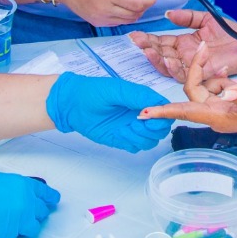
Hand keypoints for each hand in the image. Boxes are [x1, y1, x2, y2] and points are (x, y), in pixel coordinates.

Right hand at [0, 171, 59, 237]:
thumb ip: (13, 189)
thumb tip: (18, 197)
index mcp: (22, 186)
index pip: (44, 194)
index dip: (50, 198)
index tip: (54, 201)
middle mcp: (25, 204)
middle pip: (41, 212)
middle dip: (38, 213)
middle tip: (33, 213)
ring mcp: (18, 222)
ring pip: (32, 228)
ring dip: (26, 225)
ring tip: (14, 222)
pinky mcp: (7, 237)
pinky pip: (15, 236)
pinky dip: (10, 232)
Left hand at [45, 73, 171, 151]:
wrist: (71, 105)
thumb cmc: (92, 92)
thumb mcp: (117, 90)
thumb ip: (138, 96)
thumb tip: (157, 104)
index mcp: (142, 99)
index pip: (165, 110)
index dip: (162, 116)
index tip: (148, 116)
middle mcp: (140, 115)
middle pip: (161, 129)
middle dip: (152, 129)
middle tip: (136, 123)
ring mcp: (132, 128)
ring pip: (151, 140)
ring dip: (141, 136)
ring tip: (126, 128)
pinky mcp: (122, 140)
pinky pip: (137, 147)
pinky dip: (132, 143)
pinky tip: (119, 134)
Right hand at [54, 0, 152, 26]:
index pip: (138, 3)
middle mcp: (104, 9)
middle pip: (136, 13)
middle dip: (144, 4)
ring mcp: (100, 18)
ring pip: (129, 20)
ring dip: (136, 10)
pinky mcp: (97, 23)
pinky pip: (119, 22)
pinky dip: (125, 15)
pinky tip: (120, 3)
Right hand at [129, 9, 236, 80]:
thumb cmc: (230, 34)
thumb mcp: (205, 19)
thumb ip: (187, 17)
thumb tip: (168, 15)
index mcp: (183, 43)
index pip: (161, 42)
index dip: (147, 39)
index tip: (135, 34)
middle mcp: (184, 56)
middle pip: (160, 55)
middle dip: (147, 48)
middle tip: (136, 41)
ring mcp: (190, 67)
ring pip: (167, 67)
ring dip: (156, 59)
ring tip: (147, 50)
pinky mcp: (199, 75)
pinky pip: (182, 74)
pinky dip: (172, 68)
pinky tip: (166, 59)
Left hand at [137, 44, 236, 134]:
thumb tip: (228, 88)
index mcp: (220, 116)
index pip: (185, 112)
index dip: (163, 112)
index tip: (143, 113)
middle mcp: (216, 115)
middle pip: (191, 91)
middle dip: (193, 69)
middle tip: (202, 46)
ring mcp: (221, 109)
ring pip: (201, 87)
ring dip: (206, 71)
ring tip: (223, 60)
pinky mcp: (227, 102)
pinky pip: (213, 87)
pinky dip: (217, 76)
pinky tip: (228, 70)